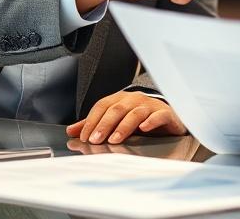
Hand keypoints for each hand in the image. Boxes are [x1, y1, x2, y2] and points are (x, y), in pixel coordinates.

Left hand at [66, 91, 185, 143]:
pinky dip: (151, 121)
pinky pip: (159, 115)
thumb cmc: (139, 118)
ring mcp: (150, 106)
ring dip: (123, 126)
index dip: (92, 120)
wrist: (168, 116)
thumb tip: (71, 131)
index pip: (102, 106)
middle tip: (95, 140)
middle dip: (104, 124)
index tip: (84, 137)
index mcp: (120, 99)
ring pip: (135, 113)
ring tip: (114, 139)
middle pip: (117, 109)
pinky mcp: (165, 114)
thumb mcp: (115, 120)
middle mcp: (134, 100)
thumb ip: (95, 124)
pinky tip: (144, 128)